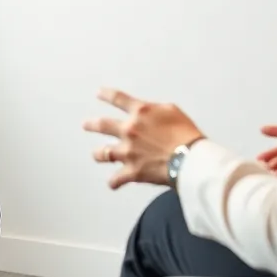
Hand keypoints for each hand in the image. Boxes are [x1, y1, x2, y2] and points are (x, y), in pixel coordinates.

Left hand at [83, 88, 203, 188]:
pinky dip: (114, 182)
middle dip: (92, 125)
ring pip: (103, 153)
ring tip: (96, 154)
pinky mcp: (132, 171)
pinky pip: (116, 179)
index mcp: (140, 112)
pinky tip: (113, 184)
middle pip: (103, 125)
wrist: (190, 158)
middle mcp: (130, 130)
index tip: (99, 93)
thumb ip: (155, 110)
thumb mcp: (172, 111)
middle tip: (86, 125)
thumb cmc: (186, 134)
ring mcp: (128, 151)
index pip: (118, 99)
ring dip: (98, 154)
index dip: (106, 95)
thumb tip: (149, 112)